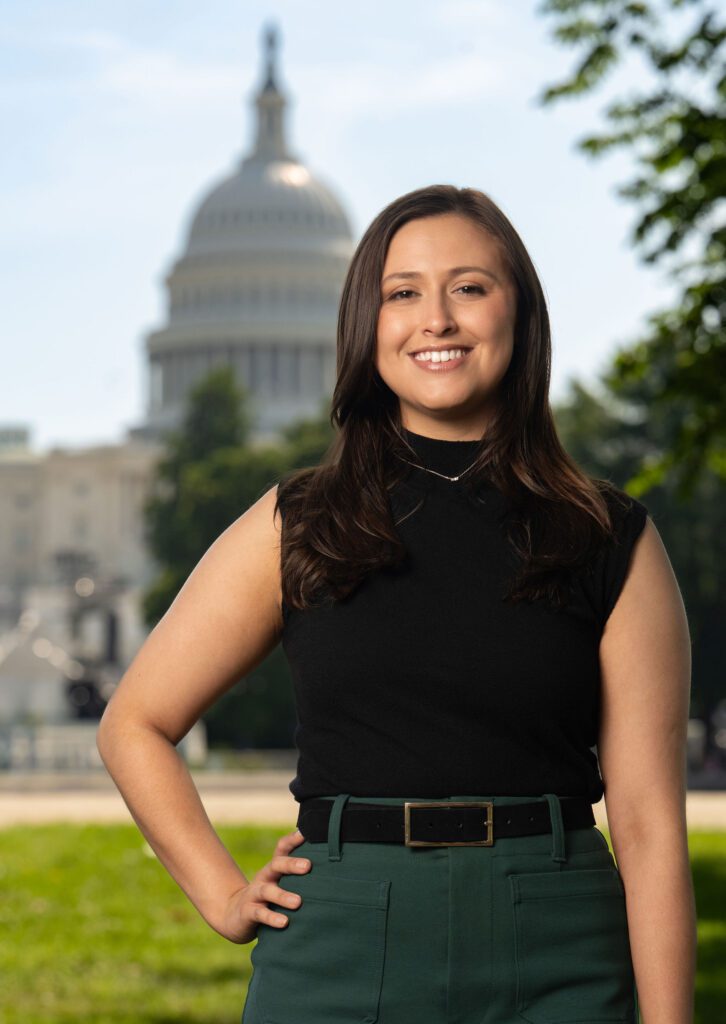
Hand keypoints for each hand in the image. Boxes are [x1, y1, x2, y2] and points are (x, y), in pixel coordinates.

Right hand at [218, 828, 310, 943]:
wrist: (236, 915)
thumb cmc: (269, 898)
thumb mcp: (280, 882)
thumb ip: (298, 875)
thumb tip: (329, 864)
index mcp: (275, 868)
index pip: (282, 848)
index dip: (293, 839)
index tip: (307, 833)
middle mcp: (265, 877)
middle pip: (276, 865)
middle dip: (291, 864)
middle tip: (308, 866)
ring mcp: (254, 894)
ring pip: (268, 891)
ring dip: (283, 896)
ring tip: (298, 902)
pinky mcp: (247, 912)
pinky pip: (259, 914)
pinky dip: (272, 917)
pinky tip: (284, 922)